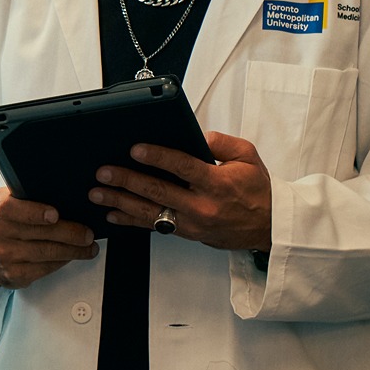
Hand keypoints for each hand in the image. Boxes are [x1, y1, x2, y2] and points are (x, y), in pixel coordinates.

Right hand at [0, 187, 98, 289]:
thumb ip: (32, 197)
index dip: (33, 212)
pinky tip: (72, 256)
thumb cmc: (10, 221)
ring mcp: (1, 254)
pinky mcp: (11, 274)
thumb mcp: (13, 202)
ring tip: (89, 247)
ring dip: (71, 250)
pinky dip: (61, 262)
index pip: (9, 207)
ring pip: (43, 252)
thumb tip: (71, 200)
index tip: (55, 214)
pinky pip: (43, 269)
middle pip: (35, 232)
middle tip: (87, 234)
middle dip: (68, 233)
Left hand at [89, 131, 272, 251]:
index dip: (157, 157)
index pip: (182, 167)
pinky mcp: (188, 234)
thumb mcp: (248, 156)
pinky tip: (113, 214)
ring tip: (98, 194)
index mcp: (217, 183)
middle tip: (105, 172)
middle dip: (127, 181)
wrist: (270, 227)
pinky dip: (132, 221)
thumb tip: (196, 135)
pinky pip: (155, 227)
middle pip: (158, 192)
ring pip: (151, 213)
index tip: (135, 149)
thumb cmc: (258, 190)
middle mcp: (202, 206)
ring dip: (121, 202)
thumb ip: (221, 141)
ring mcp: (193, 223)